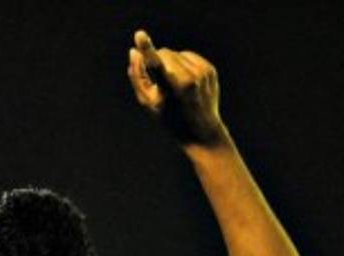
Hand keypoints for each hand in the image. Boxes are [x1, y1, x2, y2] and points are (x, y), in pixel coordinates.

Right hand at [127, 30, 225, 146]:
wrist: (201, 132)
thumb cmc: (169, 119)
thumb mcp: (149, 104)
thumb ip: (138, 78)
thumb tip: (134, 53)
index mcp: (175, 88)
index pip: (157, 63)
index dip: (147, 49)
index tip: (139, 35)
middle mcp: (191, 77)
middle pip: (165, 53)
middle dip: (158, 62)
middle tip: (160, 83)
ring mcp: (203, 72)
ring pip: (177, 53)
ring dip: (170, 64)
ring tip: (174, 87)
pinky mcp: (210, 69)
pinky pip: (189, 56)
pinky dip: (182, 65)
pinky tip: (184, 83)